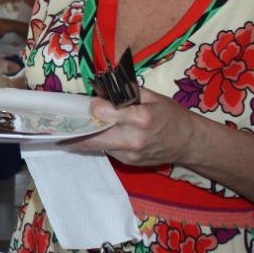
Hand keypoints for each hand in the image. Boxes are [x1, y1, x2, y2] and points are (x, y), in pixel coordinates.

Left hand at [67, 87, 198, 166]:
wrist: (189, 143)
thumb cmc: (172, 115)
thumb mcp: (152, 97)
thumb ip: (125, 93)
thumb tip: (100, 89)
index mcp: (140, 118)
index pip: (102, 112)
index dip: (93, 105)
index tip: (91, 101)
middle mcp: (132, 139)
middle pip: (91, 136)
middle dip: (77, 128)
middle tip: (64, 121)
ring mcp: (129, 154)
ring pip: (96, 145)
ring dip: (86, 135)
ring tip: (77, 125)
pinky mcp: (128, 163)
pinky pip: (107, 150)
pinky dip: (101, 140)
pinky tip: (100, 133)